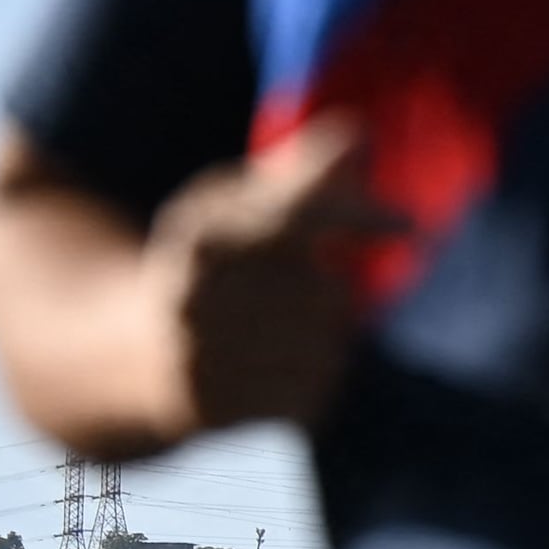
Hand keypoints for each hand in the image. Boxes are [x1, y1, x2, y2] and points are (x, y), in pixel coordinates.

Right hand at [152, 122, 396, 431]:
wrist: (139, 357)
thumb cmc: (207, 264)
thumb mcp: (235, 206)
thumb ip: (301, 174)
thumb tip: (362, 134)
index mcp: (198, 242)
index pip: (293, 217)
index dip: (355, 215)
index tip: (410, 225)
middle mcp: (197, 304)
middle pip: (325, 288)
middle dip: (323, 285)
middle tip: (283, 288)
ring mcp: (210, 365)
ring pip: (324, 338)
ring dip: (317, 327)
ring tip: (261, 326)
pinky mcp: (231, 413)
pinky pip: (317, 381)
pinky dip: (309, 367)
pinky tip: (263, 362)